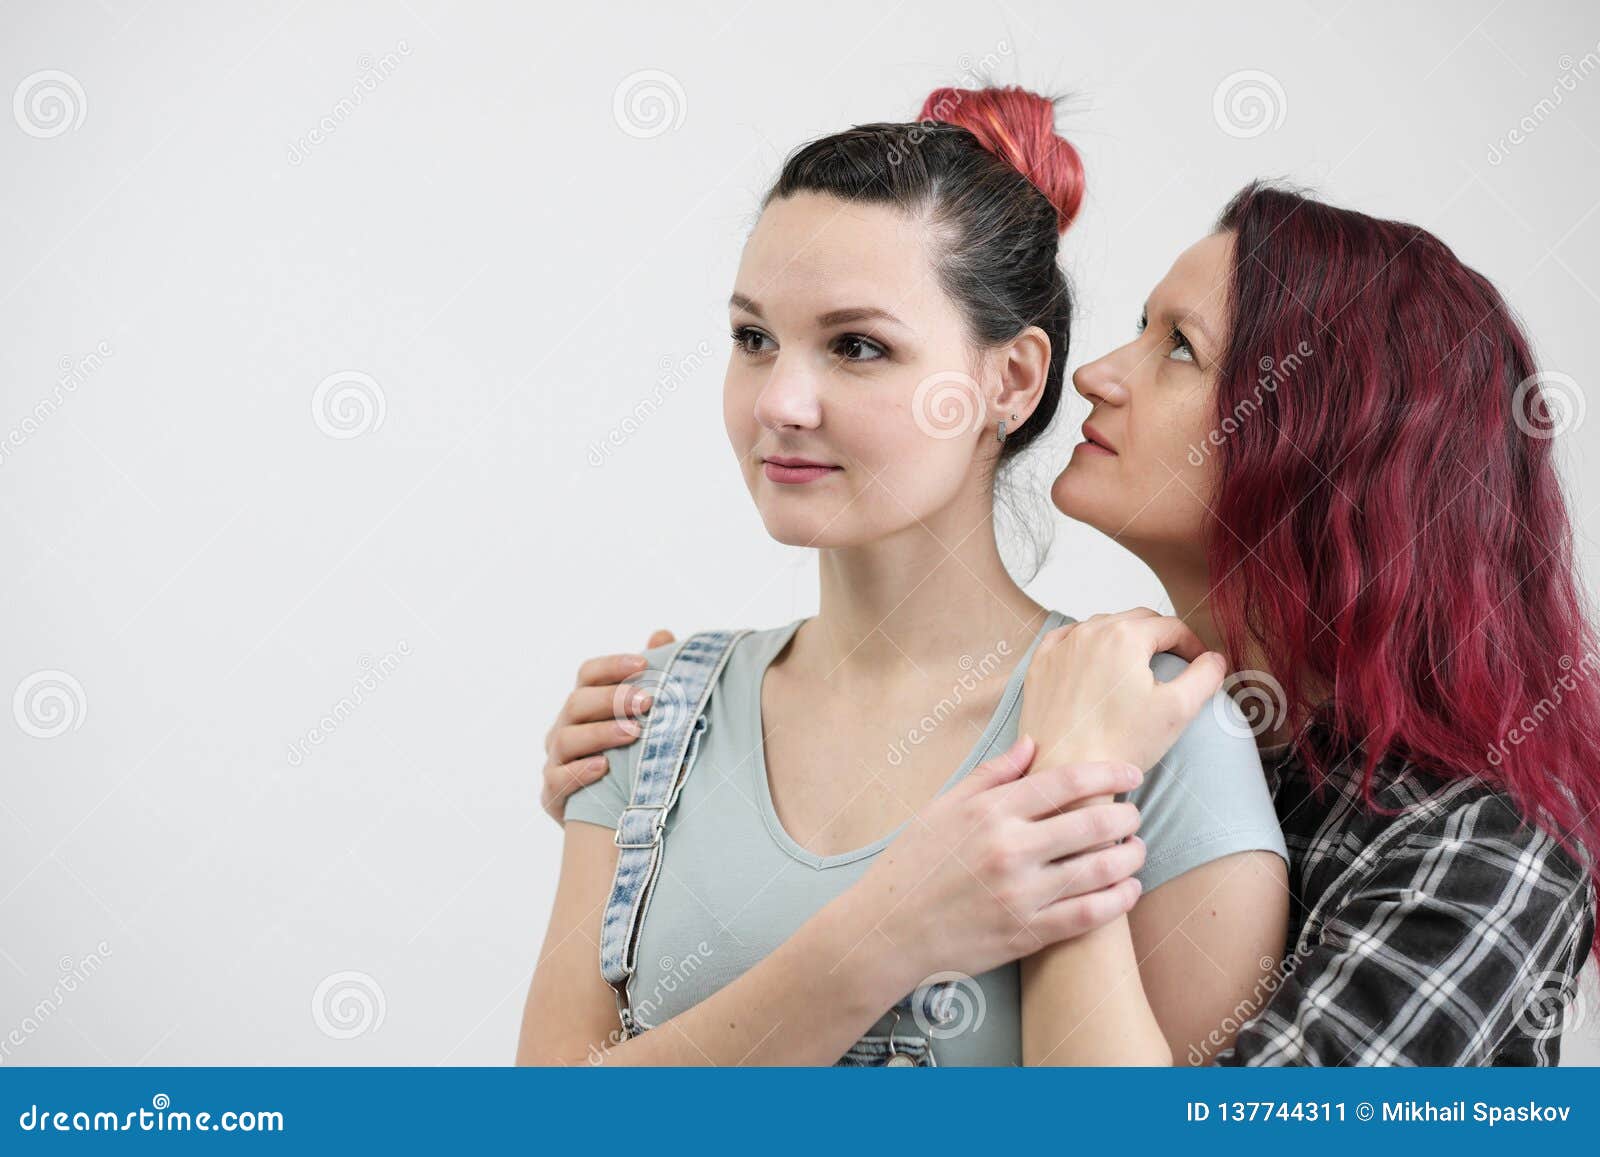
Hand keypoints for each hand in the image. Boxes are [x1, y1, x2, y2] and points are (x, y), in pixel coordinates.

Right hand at [540, 629, 675, 821]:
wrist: (611, 816)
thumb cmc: (627, 756)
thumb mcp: (640, 718)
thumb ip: (649, 678)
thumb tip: (662, 634)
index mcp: (583, 705)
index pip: (588, 675)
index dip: (612, 666)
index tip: (642, 663)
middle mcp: (563, 728)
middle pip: (577, 703)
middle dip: (612, 699)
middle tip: (647, 701)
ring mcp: (555, 761)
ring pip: (567, 740)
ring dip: (601, 733)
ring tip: (634, 733)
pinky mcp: (552, 795)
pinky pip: (558, 780)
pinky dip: (579, 772)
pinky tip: (603, 768)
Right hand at [853, 735, 1147, 986]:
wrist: (886, 931)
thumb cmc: (911, 866)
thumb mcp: (941, 807)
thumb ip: (990, 774)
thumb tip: (1032, 744)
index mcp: (990, 812)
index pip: (1067, 782)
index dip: (1109, 774)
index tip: (1131, 773)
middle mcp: (1010, 849)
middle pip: (1093, 823)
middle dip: (1126, 816)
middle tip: (1134, 815)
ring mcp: (1021, 893)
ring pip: (1100, 869)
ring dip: (1130, 857)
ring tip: (1137, 850)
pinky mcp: (1027, 933)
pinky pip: (1089, 915)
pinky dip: (1119, 900)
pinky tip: (1129, 890)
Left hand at [1019, 608, 1226, 774]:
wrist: (1065, 769)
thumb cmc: (1119, 744)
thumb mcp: (1177, 710)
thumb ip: (1205, 676)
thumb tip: (1214, 659)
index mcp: (1125, 636)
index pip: (1171, 626)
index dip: (1192, 644)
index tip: (1200, 663)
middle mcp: (1088, 631)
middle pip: (1137, 620)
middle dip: (1160, 637)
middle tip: (1174, 662)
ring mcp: (1060, 646)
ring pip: (1102, 627)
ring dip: (1124, 639)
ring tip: (1137, 665)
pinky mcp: (1040, 664)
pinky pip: (1067, 640)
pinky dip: (1086, 645)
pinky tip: (1095, 663)